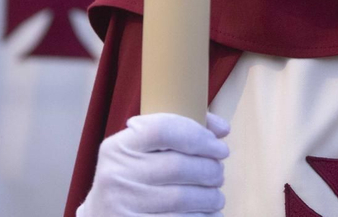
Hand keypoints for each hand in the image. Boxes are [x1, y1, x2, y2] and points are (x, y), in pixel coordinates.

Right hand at [76, 113, 229, 216]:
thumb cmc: (133, 180)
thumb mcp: (141, 152)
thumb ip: (178, 133)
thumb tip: (222, 129)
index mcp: (118, 147)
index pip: (162, 129)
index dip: (198, 135)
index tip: (220, 146)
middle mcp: (116, 175)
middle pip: (177, 165)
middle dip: (209, 170)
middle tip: (218, 174)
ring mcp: (122, 206)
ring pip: (182, 198)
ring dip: (210, 197)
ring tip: (216, 196)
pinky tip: (209, 214)